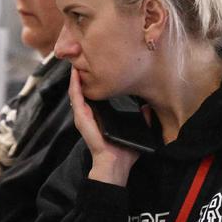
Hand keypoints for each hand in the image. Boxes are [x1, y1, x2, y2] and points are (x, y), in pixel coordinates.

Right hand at [67, 66, 138, 185]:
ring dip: (75, 76)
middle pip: (82, 89)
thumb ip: (141, 118)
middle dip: (82, 74)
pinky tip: (74, 74)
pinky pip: (75, 97)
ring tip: (76, 60)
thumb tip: (148, 107)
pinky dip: (74, 85)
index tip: (96, 65)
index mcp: (99, 115)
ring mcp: (82, 115)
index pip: (93, 93)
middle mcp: (88, 113)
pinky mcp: (81, 117)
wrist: (115, 164)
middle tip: (83, 57)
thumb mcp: (134, 129)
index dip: (92, 80)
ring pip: (76, 90)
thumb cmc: (123, 151)